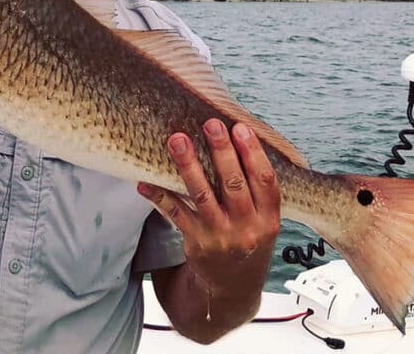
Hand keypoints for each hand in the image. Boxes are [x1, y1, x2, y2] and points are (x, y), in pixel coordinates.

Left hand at [139, 120, 279, 302]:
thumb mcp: (265, 220)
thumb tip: (240, 137)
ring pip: (202, 195)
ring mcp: (220, 237)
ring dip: (188, 165)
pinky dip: (159, 196)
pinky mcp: (196, 242)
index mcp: (269, 218)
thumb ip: (257, 189)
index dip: (253, 153)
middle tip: (210, 124)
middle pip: (233, 184)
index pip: (265, 181)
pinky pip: (175, 214)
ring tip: (177, 139)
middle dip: (221, 151)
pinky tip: (143, 182)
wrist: (234, 288)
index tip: (239, 127)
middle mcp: (247, 228)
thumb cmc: (249, 240)